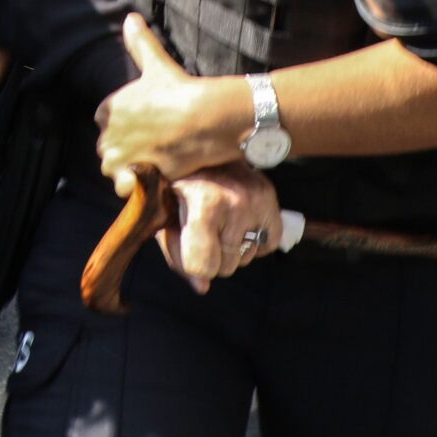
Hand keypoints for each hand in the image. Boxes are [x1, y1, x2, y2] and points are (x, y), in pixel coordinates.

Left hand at [95, 14, 249, 183]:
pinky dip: (134, 187)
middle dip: (126, 149)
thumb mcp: (157, 64)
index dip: (125, 127)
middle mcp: (107, 132)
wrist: (205, 117)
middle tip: (154, 146)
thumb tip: (130, 18)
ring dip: (128, 170)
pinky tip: (153, 177)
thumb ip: (140, 43)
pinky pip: (124, 187)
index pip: (106, 122)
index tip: (147, 126)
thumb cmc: (181, 89)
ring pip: (114, 169)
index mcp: (108, 108)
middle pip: (109, 148)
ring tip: (153, 162)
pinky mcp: (136, 175)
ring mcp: (120, 156)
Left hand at [158, 163, 282, 294]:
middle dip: (211, 256)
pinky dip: (254, 240)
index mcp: (203, 203)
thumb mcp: (165, 217)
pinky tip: (237, 220)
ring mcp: (257, 201)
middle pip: (226, 267)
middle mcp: (235, 202)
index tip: (187, 246)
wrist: (201, 149)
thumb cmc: (175, 186)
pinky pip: (268, 246)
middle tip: (201, 228)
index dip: (192, 263)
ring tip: (218, 219)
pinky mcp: (272, 200)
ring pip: (246, 258)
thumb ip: (178, 254)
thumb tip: (202, 287)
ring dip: (232, 248)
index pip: (204, 266)